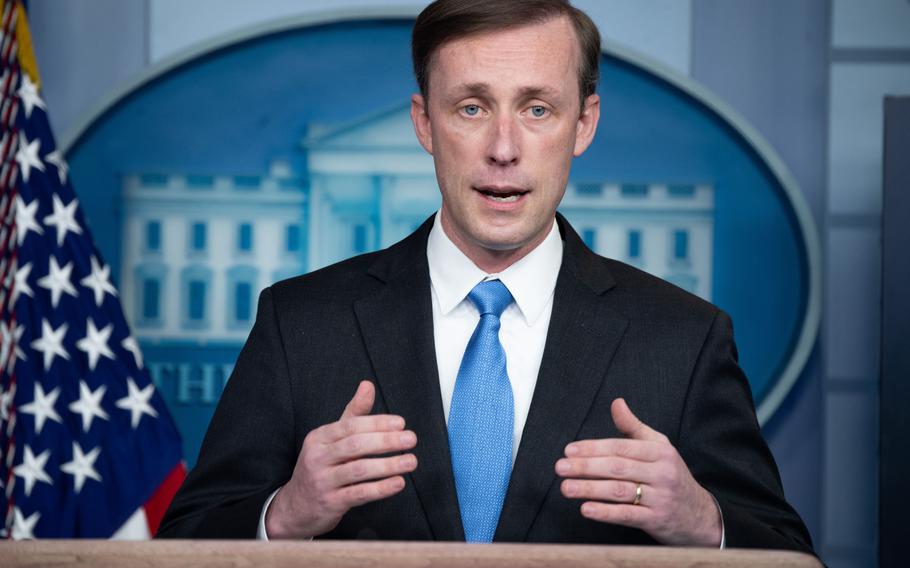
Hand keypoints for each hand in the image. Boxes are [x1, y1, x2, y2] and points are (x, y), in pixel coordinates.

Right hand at [265, 380, 417, 538]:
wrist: (296, 507)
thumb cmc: (321, 467)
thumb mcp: (331, 439)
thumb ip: (353, 414)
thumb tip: (368, 385)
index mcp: (319, 438)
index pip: (351, 426)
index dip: (377, 423)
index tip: (401, 423)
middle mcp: (318, 457)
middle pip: (355, 446)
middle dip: (386, 441)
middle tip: (411, 439)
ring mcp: (323, 481)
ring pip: (359, 470)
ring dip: (389, 465)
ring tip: (411, 461)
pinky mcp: (331, 503)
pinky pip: (359, 494)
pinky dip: (381, 488)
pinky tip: (399, 483)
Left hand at [556, 398, 721, 546]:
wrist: (701, 516)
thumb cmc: (672, 476)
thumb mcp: (659, 448)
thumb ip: (634, 427)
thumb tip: (616, 402)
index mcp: (660, 452)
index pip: (621, 447)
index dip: (593, 448)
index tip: (569, 450)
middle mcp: (662, 473)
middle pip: (617, 467)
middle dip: (586, 467)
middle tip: (560, 467)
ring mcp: (661, 497)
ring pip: (619, 491)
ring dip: (589, 489)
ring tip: (566, 487)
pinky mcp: (657, 520)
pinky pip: (628, 515)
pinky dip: (605, 512)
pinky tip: (586, 509)